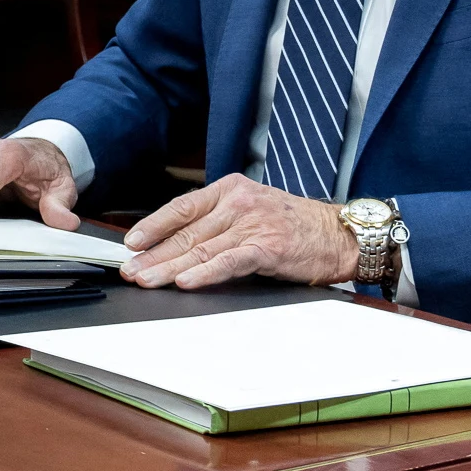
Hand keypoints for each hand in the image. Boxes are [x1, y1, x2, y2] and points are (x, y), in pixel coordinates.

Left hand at [118, 174, 354, 288]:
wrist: (340, 234)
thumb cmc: (296, 225)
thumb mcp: (253, 209)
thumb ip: (219, 221)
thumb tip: (178, 244)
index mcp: (230, 190)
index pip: (181, 207)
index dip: (153, 226)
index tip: (131, 242)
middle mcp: (238, 203)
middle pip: (186, 232)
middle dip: (153, 254)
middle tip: (129, 270)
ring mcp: (252, 224)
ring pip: (201, 248)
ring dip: (169, 268)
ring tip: (147, 279)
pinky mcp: (268, 247)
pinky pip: (228, 261)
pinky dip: (204, 273)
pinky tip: (185, 281)